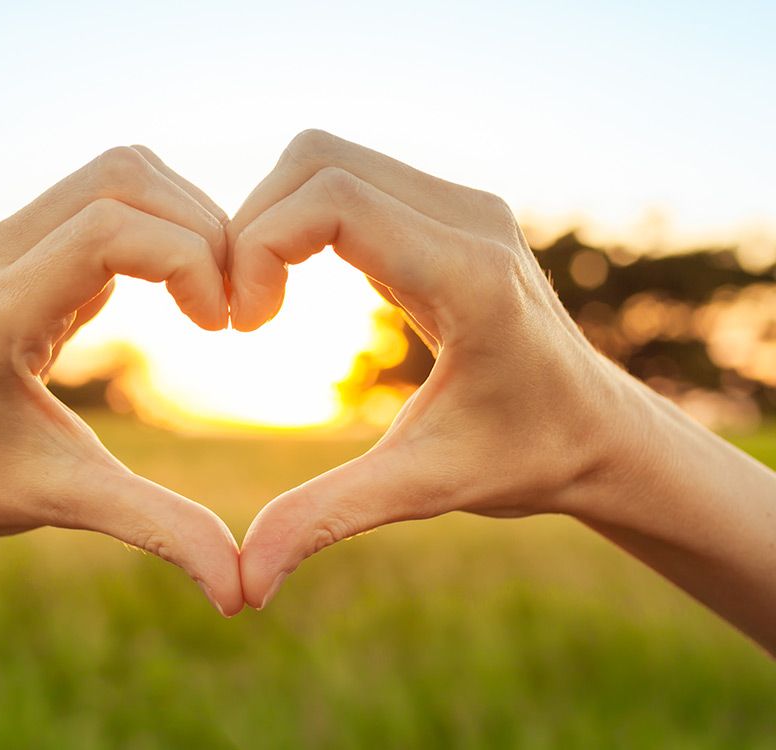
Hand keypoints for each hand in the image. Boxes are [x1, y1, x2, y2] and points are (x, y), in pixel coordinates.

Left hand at [0, 146, 244, 615]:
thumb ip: (154, 530)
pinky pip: (107, 195)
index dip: (188, 259)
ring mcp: (3, 239)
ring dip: (185, 218)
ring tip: (213, 296)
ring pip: (118, 173)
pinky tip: (179, 291)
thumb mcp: (66, 501)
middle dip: (200, 228)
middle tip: (232, 307)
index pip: (107, 231)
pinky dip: (161, 225)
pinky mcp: (21, 238)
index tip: (224, 323)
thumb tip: (241, 592)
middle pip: (122, 178)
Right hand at [228, 129, 640, 607]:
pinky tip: (293, 285)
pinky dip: (300, 219)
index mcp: (466, 276)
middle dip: (252, 226)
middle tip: (242, 314)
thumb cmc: (523, 459)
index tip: (245, 326)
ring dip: (272, 219)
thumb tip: (244, 584)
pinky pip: (348, 177)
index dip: (259, 246)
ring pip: (325, 158)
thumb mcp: (422, 488)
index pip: (333, 198)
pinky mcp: (448, 208)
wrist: (598, 432)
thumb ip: (328, 519)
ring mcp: (462, 204)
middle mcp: (468, 218)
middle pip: (316, 159)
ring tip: (261, 303)